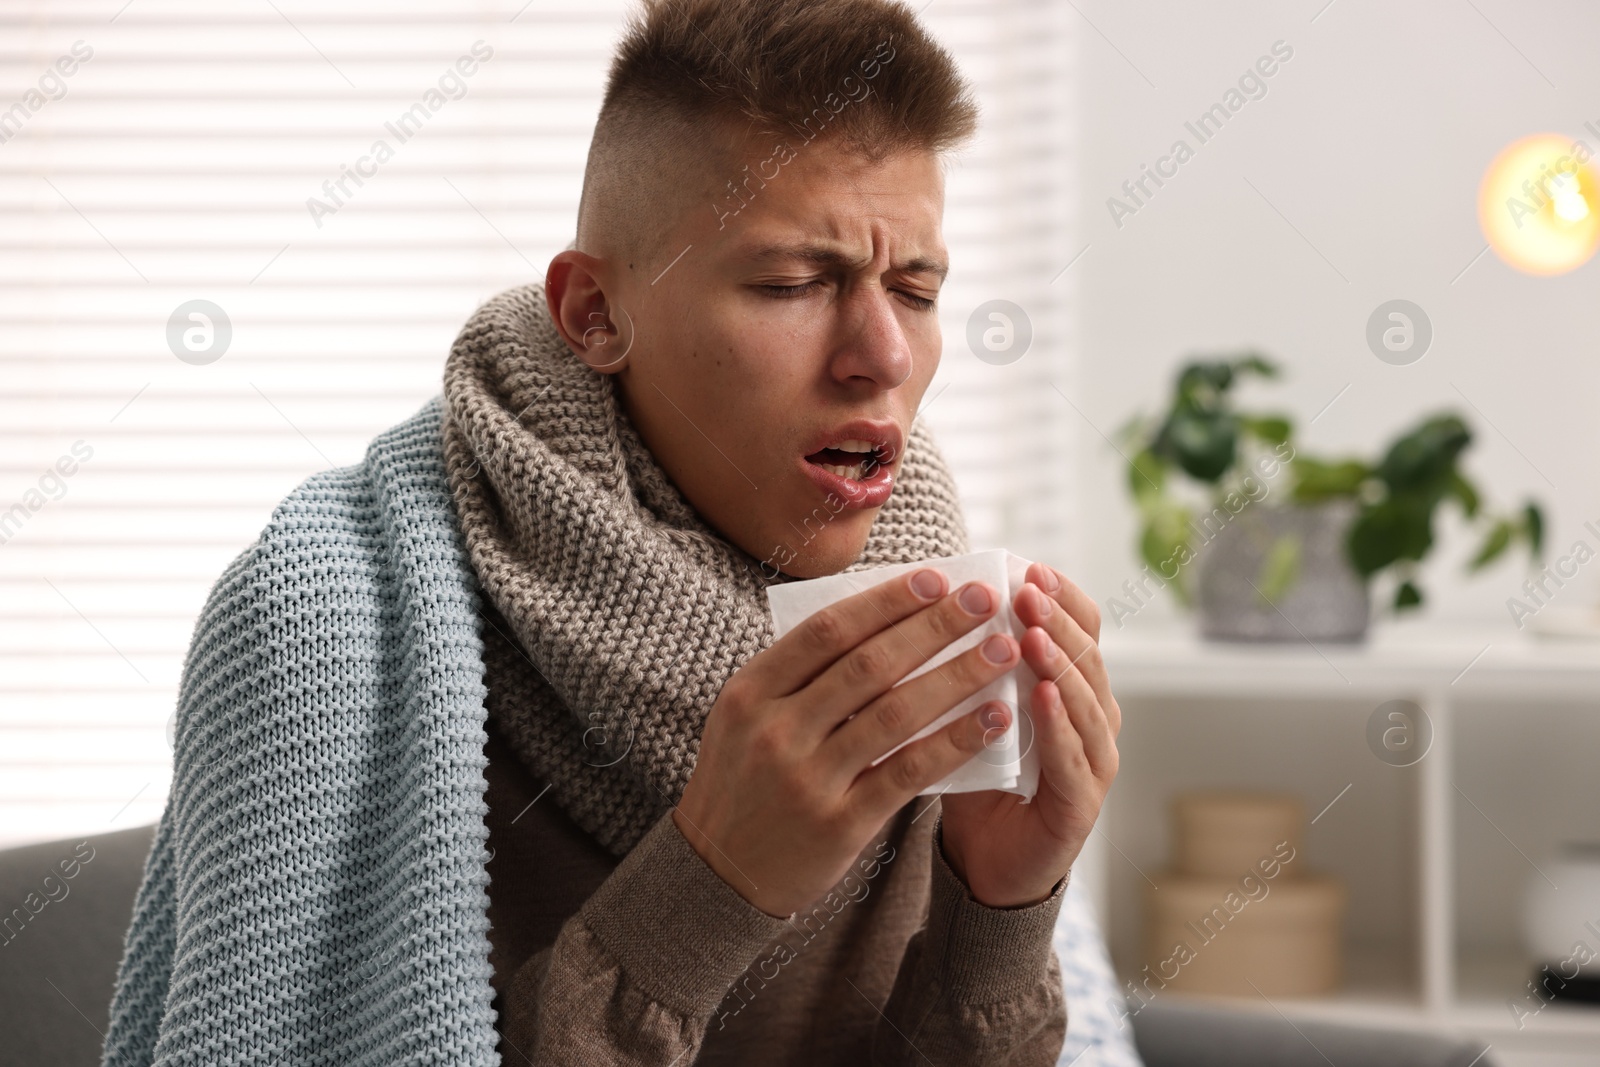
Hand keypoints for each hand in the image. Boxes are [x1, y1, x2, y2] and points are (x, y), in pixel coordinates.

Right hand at [675, 569, 1023, 917]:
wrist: (718, 873)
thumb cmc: (745, 780)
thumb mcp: (745, 717)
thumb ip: (797, 674)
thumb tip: (879, 618)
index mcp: (751, 691)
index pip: (828, 630)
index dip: (888, 601)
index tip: (937, 578)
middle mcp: (776, 729)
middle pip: (869, 664)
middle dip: (935, 626)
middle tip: (984, 600)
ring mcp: (807, 778)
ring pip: (896, 713)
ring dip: (957, 676)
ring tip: (1003, 652)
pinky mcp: (838, 823)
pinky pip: (908, 772)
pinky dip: (955, 741)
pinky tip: (991, 720)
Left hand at [938, 562, 1120, 907]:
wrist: (984, 863)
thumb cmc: (976, 777)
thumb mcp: (969, 710)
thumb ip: (966, 665)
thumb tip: (931, 600)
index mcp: (1070, 687)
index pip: (1080, 628)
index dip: (1061, 596)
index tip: (1029, 567)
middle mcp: (1093, 717)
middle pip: (1087, 655)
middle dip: (1057, 619)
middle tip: (1027, 590)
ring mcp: (1095, 759)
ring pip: (1087, 700)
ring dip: (1060, 663)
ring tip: (1033, 634)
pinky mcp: (1083, 802)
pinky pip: (1074, 755)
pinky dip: (1059, 723)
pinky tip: (1042, 695)